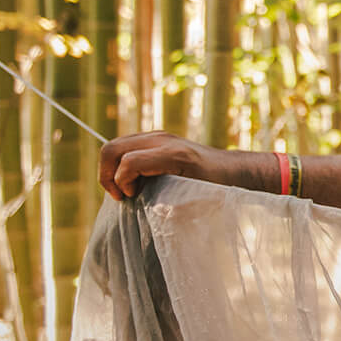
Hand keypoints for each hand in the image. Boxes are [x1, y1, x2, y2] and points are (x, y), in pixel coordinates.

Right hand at [98, 131, 267, 200]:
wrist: (232, 169)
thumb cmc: (219, 189)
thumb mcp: (198, 198)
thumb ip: (170, 201)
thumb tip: (137, 205)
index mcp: (174, 155)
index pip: (129, 162)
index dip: (122, 184)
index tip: (132, 199)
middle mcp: (162, 140)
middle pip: (112, 149)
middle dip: (108, 175)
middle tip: (122, 196)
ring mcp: (156, 136)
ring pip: (113, 146)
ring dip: (112, 169)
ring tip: (127, 190)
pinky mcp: (154, 138)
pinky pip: (124, 146)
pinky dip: (119, 164)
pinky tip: (134, 181)